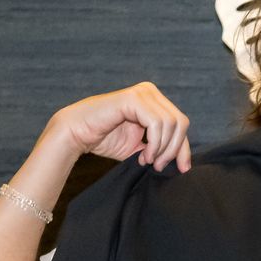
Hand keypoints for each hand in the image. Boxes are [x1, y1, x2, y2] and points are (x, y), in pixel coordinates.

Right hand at [44, 82, 191, 172]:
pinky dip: (155, 144)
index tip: (182, 169)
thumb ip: (160, 148)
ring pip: (171, 124)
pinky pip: (156, 124)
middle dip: (175, 149)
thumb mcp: (141, 147)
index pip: (181, 123)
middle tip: (158, 166)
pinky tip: (143, 155)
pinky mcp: (133, 98)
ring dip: (163, 149)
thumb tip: (184, 162)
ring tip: (148, 161)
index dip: (184, 148)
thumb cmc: (105, 139)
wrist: (76, 133)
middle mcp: (150, 92)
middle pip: (181, 123)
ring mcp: (142, 93)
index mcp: (155, 100)